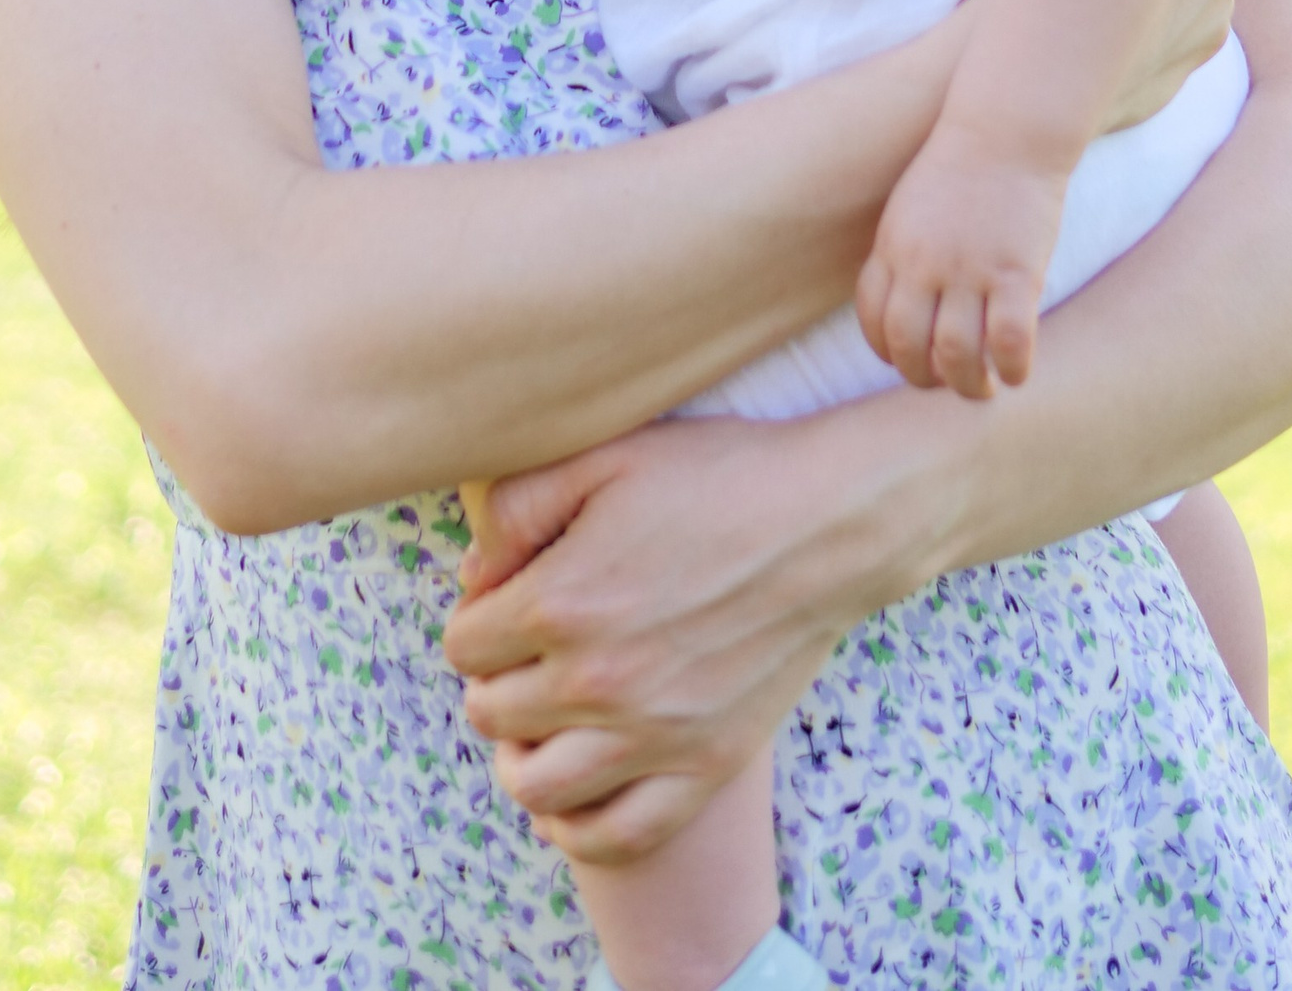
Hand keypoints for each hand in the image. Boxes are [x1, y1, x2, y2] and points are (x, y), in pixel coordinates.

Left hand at [440, 416, 893, 862]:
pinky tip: (582, 782)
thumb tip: (478, 571)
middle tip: (523, 651)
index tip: (506, 598)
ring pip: (538, 789)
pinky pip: (616, 836)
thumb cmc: (716, 476)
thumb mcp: (605, 455)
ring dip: (521, 755)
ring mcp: (653, 736)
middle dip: (493, 679)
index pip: (464, 645)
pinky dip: (580, 824)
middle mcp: (598, 682)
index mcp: (562, 604)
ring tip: (541, 720)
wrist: (827, 520)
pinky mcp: (704, 767)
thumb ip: (517, 504)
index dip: (477, 616)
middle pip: (491, 715)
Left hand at [854, 120, 1066, 397]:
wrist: (1007, 129)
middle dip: (922, 378)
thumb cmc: (961, 166)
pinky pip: (1009, 341)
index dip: (888, 352)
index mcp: (893, 246)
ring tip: (981, 388)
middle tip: (944, 382)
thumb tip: (907, 305)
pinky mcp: (1016, 272)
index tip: (908, 361)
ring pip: (956, 354)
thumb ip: (903, 253)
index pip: (873, 320)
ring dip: (966, 385)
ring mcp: (969, 269)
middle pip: (908, 347)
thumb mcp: (910, 206)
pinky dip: (1011, 370)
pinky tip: (1016, 374)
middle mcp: (923, 263)